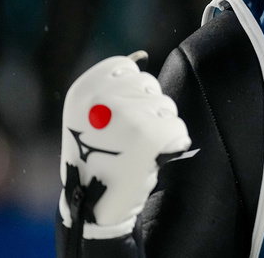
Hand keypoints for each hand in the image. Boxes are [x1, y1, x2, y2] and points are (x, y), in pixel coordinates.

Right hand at [59, 52, 190, 233]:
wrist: (92, 206)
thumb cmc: (96, 156)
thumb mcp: (89, 114)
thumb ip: (112, 85)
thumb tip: (142, 56)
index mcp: (84, 89)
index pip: (126, 67)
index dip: (130, 90)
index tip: (119, 114)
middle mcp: (103, 98)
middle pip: (150, 83)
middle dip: (147, 107)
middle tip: (128, 136)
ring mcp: (128, 116)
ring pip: (166, 105)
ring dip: (160, 125)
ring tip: (137, 148)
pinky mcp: (151, 135)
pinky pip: (178, 127)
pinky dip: (172, 143)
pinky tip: (152, 157)